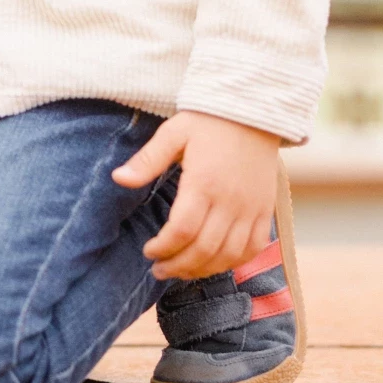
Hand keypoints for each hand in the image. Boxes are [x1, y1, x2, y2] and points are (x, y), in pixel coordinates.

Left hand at [112, 110, 283, 279]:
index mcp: (204, 182)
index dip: (163, 248)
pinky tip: (215, 263)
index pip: (182, 230)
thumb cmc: (208, 121)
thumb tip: (117, 179)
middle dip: (178, 266)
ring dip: (204, 270)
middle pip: (204, 249)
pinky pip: (254, 248)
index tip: (148, 251)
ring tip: (182, 271)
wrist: (254, 110)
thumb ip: (147, 160)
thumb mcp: (173, 133)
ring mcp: (252, 208)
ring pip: (229, 255)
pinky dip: (235, 262)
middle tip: (158, 269)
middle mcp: (231, 201)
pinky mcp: (266, 210)